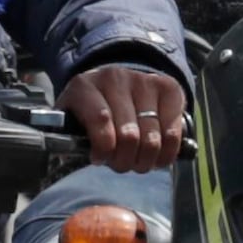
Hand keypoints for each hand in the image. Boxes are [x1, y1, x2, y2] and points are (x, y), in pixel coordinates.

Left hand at [58, 62, 187, 172]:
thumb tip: (69, 154)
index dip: (103, 148)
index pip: (100, 119)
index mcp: (85, 86)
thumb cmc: (92, 112)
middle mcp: (116, 78)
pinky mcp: (170, 89)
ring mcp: (145, 81)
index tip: (100, 159)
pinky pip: (173, 132)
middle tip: (121, 164)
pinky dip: (167, 152)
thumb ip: (69, 138)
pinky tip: (157, 156)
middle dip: (125, 160)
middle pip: (129, 134)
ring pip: (152, 137)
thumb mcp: (72, 120)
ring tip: (138, 162)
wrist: (118, 85)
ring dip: (146, 160)